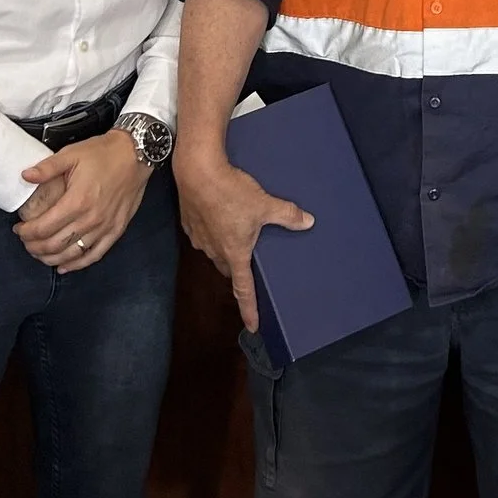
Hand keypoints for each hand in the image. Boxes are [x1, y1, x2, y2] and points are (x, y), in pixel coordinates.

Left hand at [15, 132, 151, 272]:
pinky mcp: (117, 230)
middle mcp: (91, 219)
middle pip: (54, 245)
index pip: (43, 228)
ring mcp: (105, 227)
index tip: (19, 229)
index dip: (26, 232)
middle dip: (34, 247)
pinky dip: (77, 264)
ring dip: (51, 258)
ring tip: (40, 253)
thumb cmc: (103, 153)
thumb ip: (47, 167)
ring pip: (72, 254)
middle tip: (26, 241)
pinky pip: (94, 255)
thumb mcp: (71, 154)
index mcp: (77, 201)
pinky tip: (65, 266)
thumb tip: (24, 176)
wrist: (136, 154)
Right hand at [174, 150, 311, 331]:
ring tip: (236, 232)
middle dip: (239, 269)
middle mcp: (214, 251)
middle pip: (229, 269)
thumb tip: (308, 221)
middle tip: (250, 262)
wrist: (197, 171)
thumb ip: (287, 215)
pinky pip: (204, 235)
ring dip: (225, 248)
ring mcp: (199, 238)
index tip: (253, 326)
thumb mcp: (265, 204)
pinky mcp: (189, 224)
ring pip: (215, 252)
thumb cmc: (231, 191)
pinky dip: (212, 231)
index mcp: (234, 253)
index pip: (243, 289)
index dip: (250, 309)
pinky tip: (218, 216)